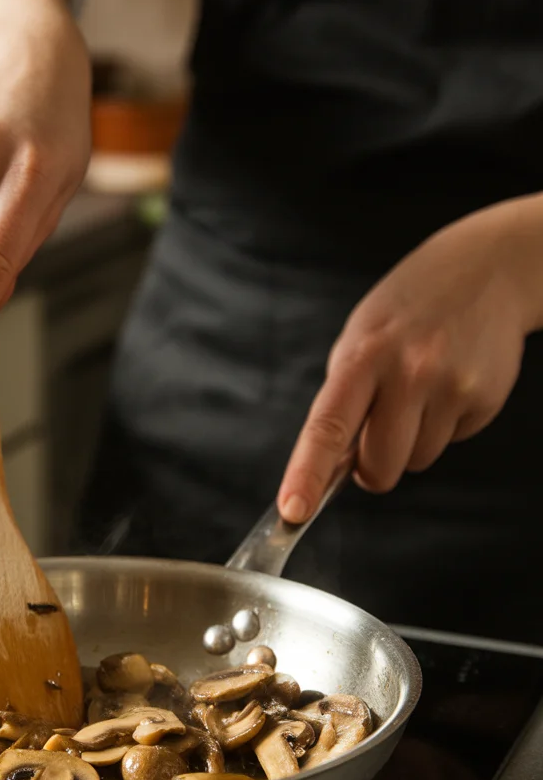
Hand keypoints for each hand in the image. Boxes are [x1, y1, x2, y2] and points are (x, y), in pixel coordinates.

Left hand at [277, 197, 542, 522]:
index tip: (292, 510)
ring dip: (413, 440)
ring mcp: (450, 386)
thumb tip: (330, 469)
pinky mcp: (484, 398)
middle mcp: (407, 373)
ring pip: (417, 461)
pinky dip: (446, 424)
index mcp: (361, 357)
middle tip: (380, 429)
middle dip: (374, 465)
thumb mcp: (360, 339)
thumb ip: (343, 400)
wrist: (487, 269)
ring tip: (422, 389)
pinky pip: (452, 443)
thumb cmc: (408, 311)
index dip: (307, 474)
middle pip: (380, 468)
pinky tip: (450, 383)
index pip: (326, 427)